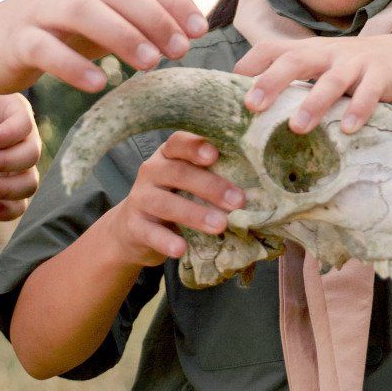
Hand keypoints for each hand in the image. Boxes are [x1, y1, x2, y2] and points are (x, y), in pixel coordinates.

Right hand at [0, 0, 206, 95]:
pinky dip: (73, 64)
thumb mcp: (98, 23)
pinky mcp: (16, 39)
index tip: (200, 30)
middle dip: (154, 17)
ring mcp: (40, 10)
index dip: (173, 1)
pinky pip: (45, 47)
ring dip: (121, 35)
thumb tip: (191, 31)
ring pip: (83, 10)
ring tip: (150, 64)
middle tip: (180, 50)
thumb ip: (136, 21)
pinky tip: (98, 84)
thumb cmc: (53, 35)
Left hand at [0, 93, 41, 221]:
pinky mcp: (10, 187)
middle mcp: (25, 139)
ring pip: (30, 183)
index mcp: (14, 111)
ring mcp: (20, 166)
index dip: (9, 135)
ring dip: (6, 189)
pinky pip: (20, 205)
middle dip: (3, 162)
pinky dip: (6, 211)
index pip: (24, 123)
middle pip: (32, 155)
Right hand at [101, 132, 246, 267]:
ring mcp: (140, 198)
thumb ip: (212, 177)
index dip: (196, 146)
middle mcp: (151, 171)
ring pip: (165, 203)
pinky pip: (150, 232)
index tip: (216, 155)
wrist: (133, 230)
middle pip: (178, 172)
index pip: (179, 142)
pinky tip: (182, 248)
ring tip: (220, 225)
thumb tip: (257, 187)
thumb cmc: (174, 199)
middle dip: (210, 186)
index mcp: (168, 155)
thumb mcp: (188, 183)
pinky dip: (166, 240)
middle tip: (238, 201)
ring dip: (195, 214)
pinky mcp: (133, 226)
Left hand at [233, 33, 391, 133]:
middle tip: (251, 106)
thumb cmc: (359, 71)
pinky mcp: (383, 75)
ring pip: (331, 79)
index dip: (249, 64)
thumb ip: (299, 81)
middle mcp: (330, 53)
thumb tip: (256, 109)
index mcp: (312, 51)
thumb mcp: (326, 68)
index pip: (273, 48)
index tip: (226, 86)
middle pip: (295, 60)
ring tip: (296, 127)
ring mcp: (357, 62)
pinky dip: (358, 110)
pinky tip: (348, 129)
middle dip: (271, 82)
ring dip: (313, 102)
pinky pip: (369, 92)